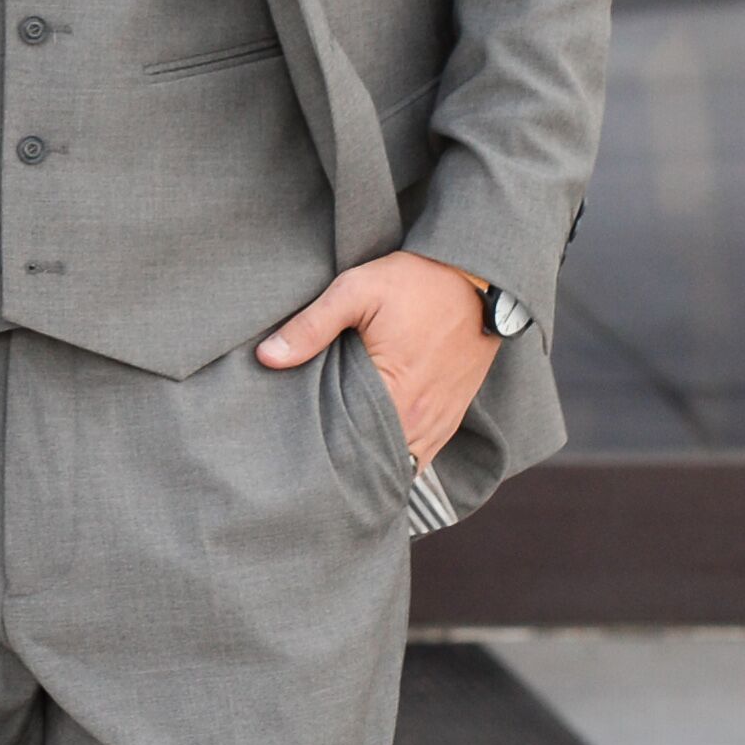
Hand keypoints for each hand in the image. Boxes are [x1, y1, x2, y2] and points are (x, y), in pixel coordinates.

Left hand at [259, 249, 497, 466]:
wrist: (478, 277)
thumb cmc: (416, 282)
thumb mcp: (356, 290)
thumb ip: (311, 326)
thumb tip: (266, 357)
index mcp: (394, 391)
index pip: (349, 445)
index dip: (321, 454)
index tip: (297, 456)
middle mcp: (421, 418)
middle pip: (374, 463)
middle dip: (343, 466)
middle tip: (310, 467)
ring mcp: (441, 422)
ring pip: (401, 466)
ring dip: (373, 465)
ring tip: (339, 463)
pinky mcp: (452, 416)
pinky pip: (423, 457)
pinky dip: (398, 458)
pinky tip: (374, 452)